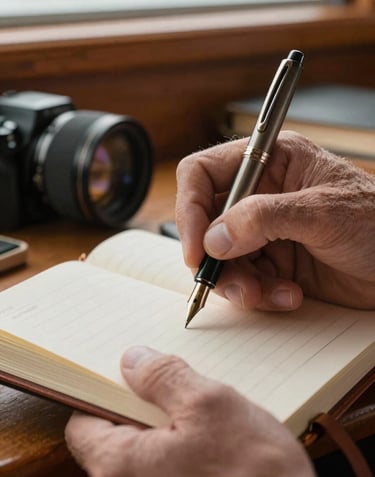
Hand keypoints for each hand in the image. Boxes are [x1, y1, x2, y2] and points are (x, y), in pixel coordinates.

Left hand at [65, 346, 314, 476]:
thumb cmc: (256, 474)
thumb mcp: (210, 405)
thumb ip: (164, 377)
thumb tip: (133, 359)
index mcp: (121, 465)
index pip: (83, 422)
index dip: (102, 390)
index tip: (127, 371)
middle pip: (116, 432)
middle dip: (142, 401)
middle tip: (174, 381)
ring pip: (145, 444)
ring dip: (167, 418)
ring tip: (199, 404)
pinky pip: (166, 461)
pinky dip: (180, 439)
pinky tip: (210, 430)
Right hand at [176, 131, 374, 310]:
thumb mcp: (322, 213)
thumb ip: (264, 218)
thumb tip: (213, 238)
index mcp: (270, 162)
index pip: (203, 173)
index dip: (190, 209)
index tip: (197, 249)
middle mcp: (260, 195)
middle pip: (206, 222)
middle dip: (215, 258)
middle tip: (233, 284)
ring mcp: (264, 231)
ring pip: (222, 258)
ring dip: (238, 283)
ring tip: (266, 294)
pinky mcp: (272, 262)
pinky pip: (245, 281)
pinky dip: (260, 295)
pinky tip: (289, 296)